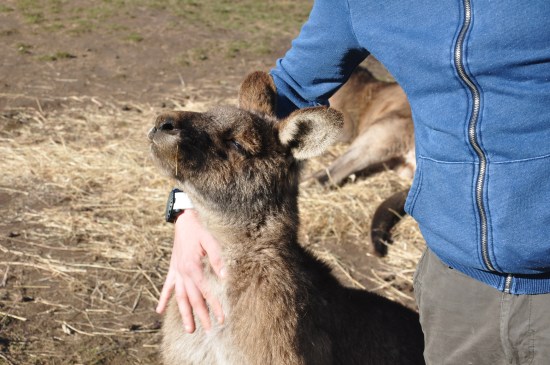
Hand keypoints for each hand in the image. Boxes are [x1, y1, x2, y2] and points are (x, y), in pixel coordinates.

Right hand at [156, 209, 224, 332]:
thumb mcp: (211, 241)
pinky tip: (159, 311)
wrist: (184, 220)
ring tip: (189, 330)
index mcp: (193, 267)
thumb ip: (218, 258)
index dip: (215, 306)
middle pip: (192, 299)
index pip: (206, 292)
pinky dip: (163, 299)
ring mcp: (176, 272)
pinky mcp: (173, 269)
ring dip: (184, 314)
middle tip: (208, 331)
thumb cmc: (199, 230)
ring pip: (179, 298)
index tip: (222, 319)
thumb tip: (225, 276)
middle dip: (201, 316)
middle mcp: (182, 273)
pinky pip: (167, 287)